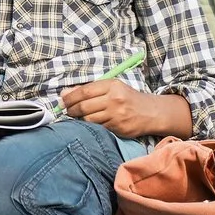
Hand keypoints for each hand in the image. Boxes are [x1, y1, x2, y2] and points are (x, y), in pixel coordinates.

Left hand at [61, 80, 184, 140]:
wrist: (151, 112)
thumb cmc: (128, 98)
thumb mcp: (111, 88)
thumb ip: (88, 89)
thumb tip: (64, 93)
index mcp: (111, 85)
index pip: (84, 91)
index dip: (70, 98)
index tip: (63, 101)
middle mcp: (114, 99)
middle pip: (84, 106)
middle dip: (72, 110)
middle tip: (67, 111)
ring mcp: (118, 115)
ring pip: (89, 119)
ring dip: (80, 120)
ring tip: (78, 118)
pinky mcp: (120, 128)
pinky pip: (99, 128)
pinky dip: (92, 127)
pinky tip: (90, 125)